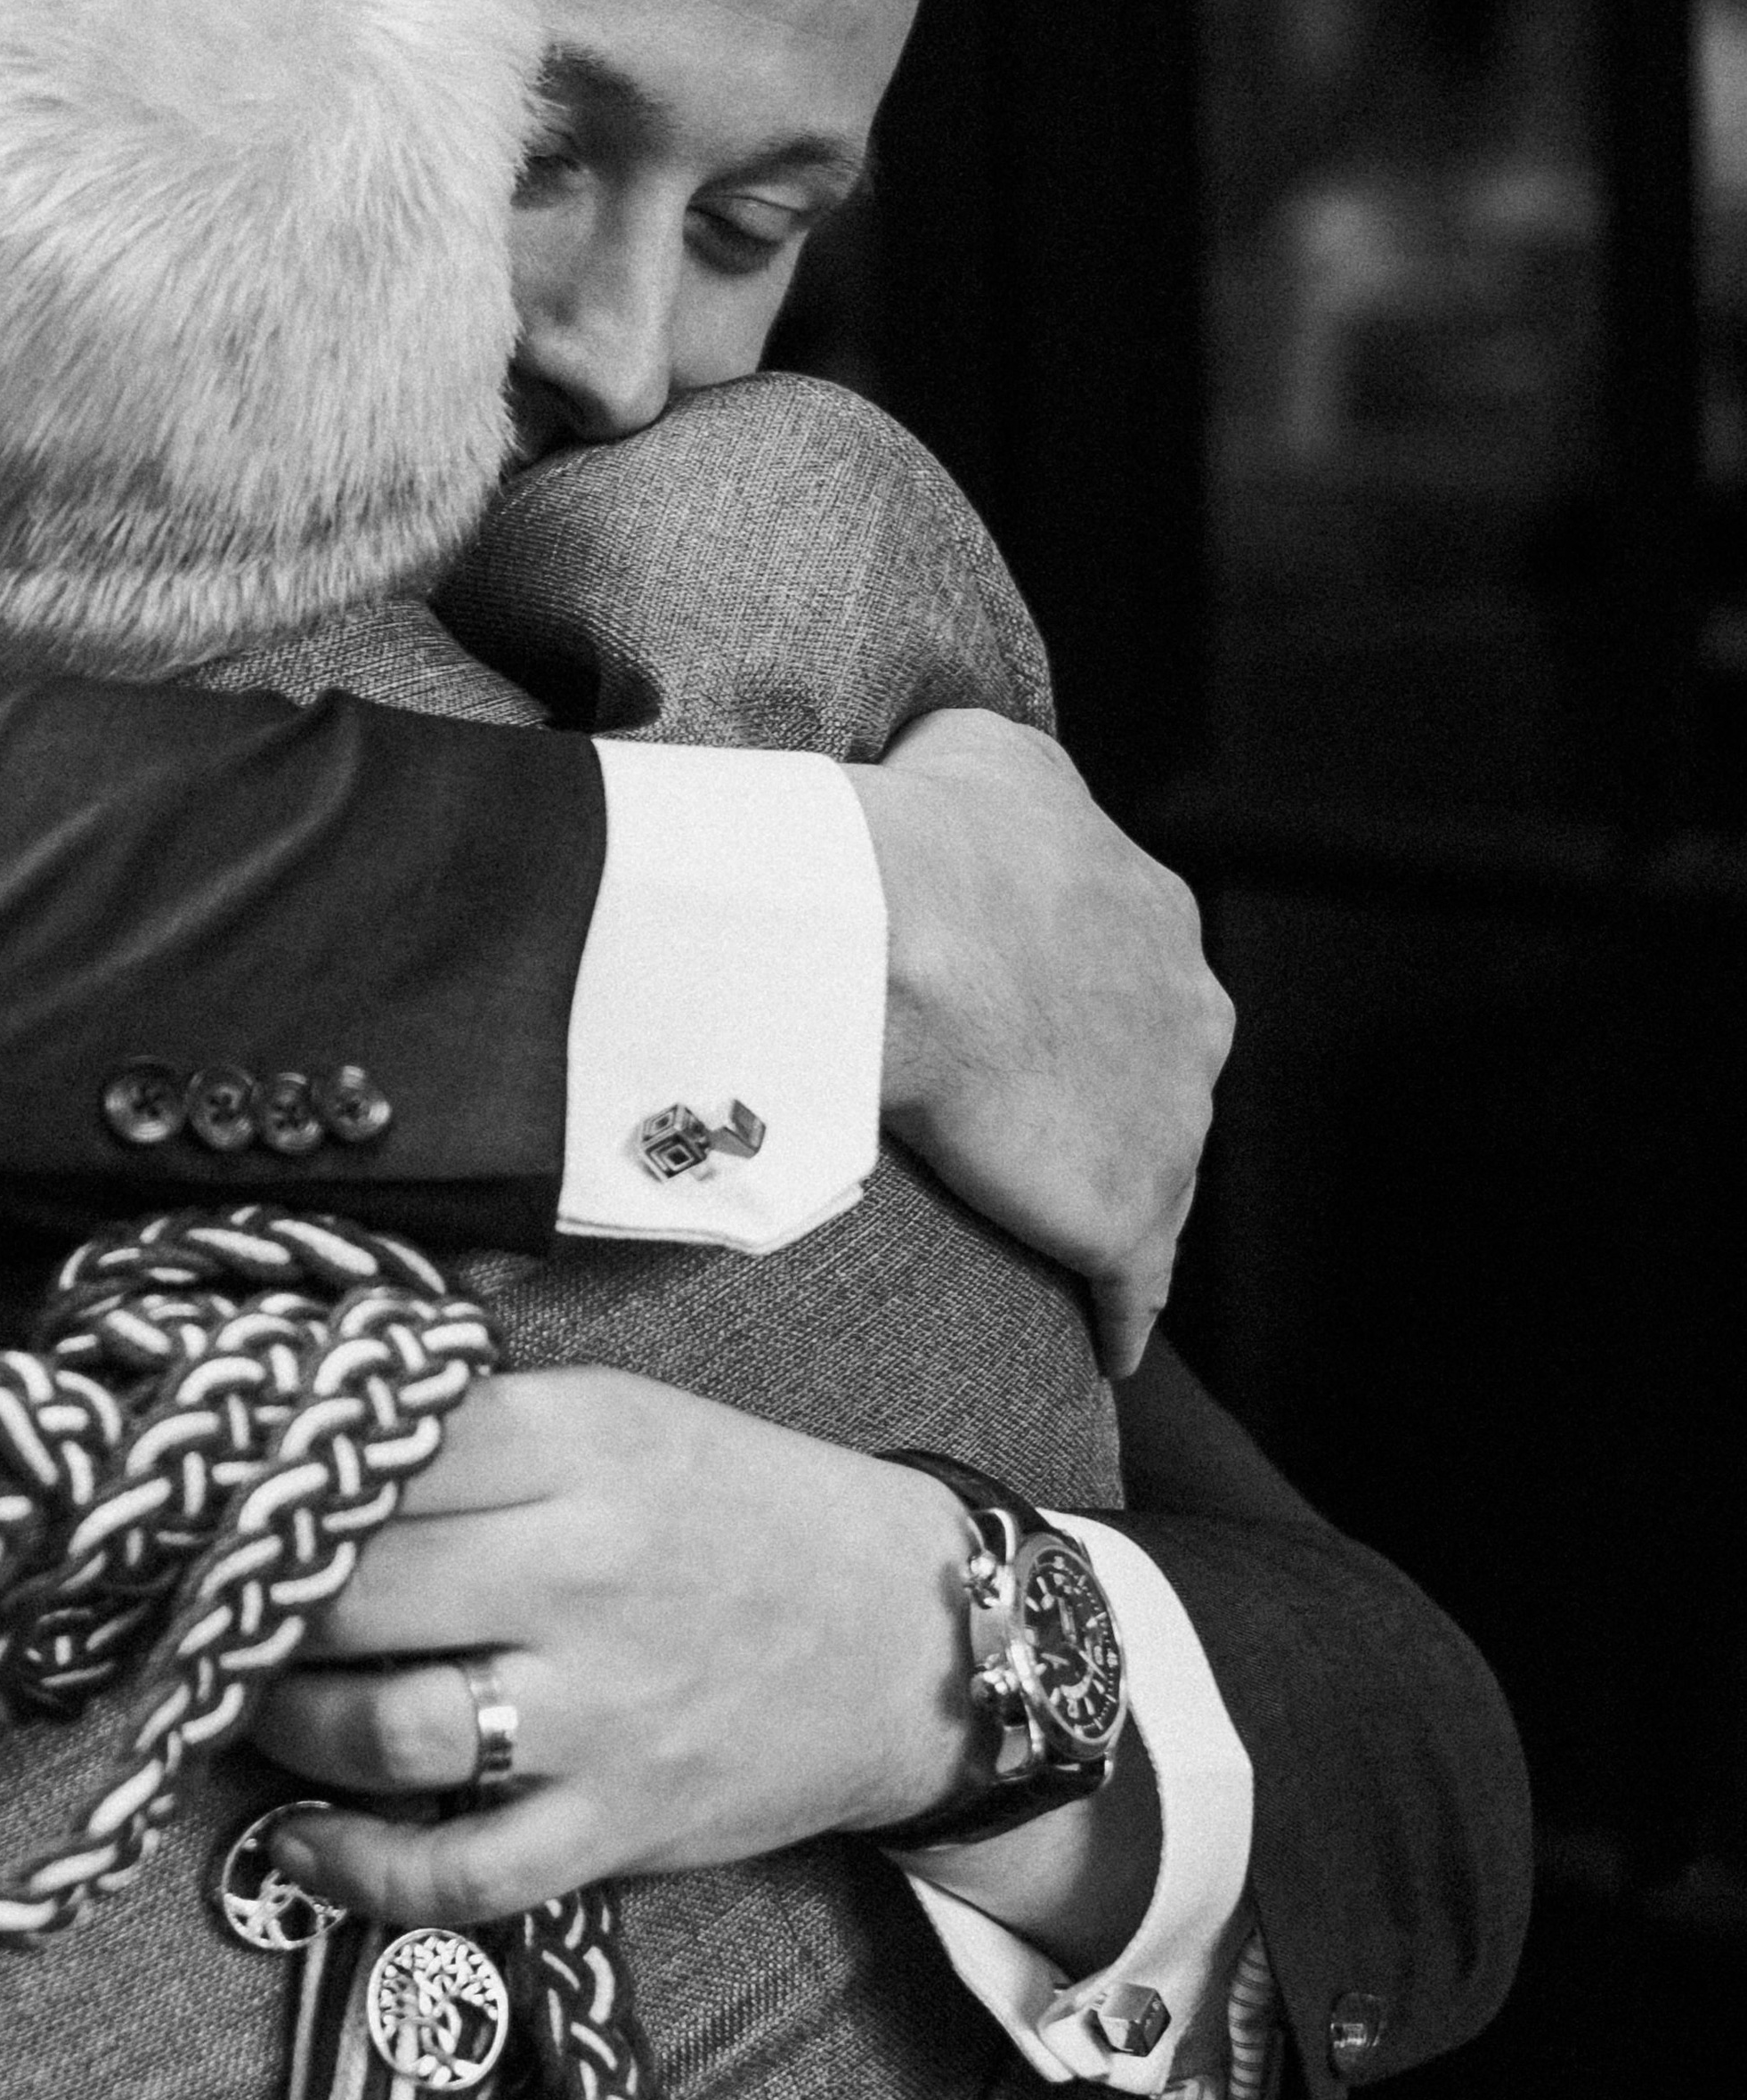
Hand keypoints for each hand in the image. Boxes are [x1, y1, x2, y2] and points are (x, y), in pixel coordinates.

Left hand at [252, 1368, 977, 1924]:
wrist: (910, 1635)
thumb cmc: (745, 1510)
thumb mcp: (627, 1415)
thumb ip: (482, 1427)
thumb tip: (306, 1433)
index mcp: (581, 1442)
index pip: (377, 1450)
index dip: (270, 1475)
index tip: (211, 1495)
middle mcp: (582, 1571)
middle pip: (350, 1588)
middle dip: (250, 1603)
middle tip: (209, 1605)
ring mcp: (600, 1710)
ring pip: (383, 1729)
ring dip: (284, 1725)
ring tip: (253, 1703)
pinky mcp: (618, 1823)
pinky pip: (460, 1872)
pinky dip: (357, 1872)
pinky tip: (301, 1843)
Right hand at [846, 712, 1231, 1376]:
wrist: (908, 928)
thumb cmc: (935, 834)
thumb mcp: (990, 755)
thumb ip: (1015, 780)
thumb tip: (989, 782)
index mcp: (1159, 920)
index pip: (1135, 982)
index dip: (1080, 1010)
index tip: (1030, 1033)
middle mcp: (1190, 1019)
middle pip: (1160, 1082)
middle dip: (1111, 1107)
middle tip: (1032, 1136)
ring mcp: (1170, 1123)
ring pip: (1156, 1179)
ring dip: (1110, 1204)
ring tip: (1056, 1239)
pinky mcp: (1130, 1214)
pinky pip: (1138, 1282)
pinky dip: (1122, 1312)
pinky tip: (1107, 1344)